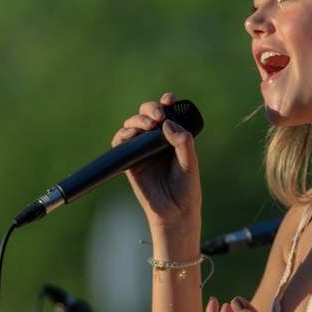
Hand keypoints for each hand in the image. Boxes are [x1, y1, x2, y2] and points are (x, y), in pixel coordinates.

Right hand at [110, 91, 200, 230]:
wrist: (175, 212)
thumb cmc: (186, 188)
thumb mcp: (190, 162)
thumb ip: (183, 142)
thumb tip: (166, 123)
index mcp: (173, 136)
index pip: (167, 112)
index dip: (166, 101)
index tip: (169, 100)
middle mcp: (156, 140)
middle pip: (147, 113)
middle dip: (150, 108)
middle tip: (158, 116)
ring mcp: (142, 149)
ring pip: (133, 124)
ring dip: (138, 119)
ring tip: (148, 126)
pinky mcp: (129, 161)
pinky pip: (121, 143)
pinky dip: (123, 135)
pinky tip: (132, 135)